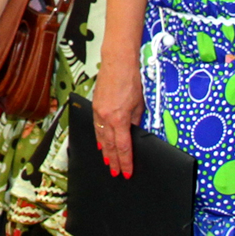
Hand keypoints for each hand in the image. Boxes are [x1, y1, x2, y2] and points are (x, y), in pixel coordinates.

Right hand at [90, 54, 144, 177]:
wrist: (118, 62)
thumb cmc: (131, 79)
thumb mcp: (139, 104)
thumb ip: (136, 121)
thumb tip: (134, 133)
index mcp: (119, 119)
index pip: (123, 147)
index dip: (125, 162)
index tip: (127, 172)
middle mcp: (106, 118)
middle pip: (109, 146)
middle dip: (113, 161)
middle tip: (116, 173)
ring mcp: (98, 112)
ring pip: (100, 138)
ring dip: (105, 151)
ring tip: (108, 162)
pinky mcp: (95, 106)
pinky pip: (96, 127)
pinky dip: (98, 138)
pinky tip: (100, 143)